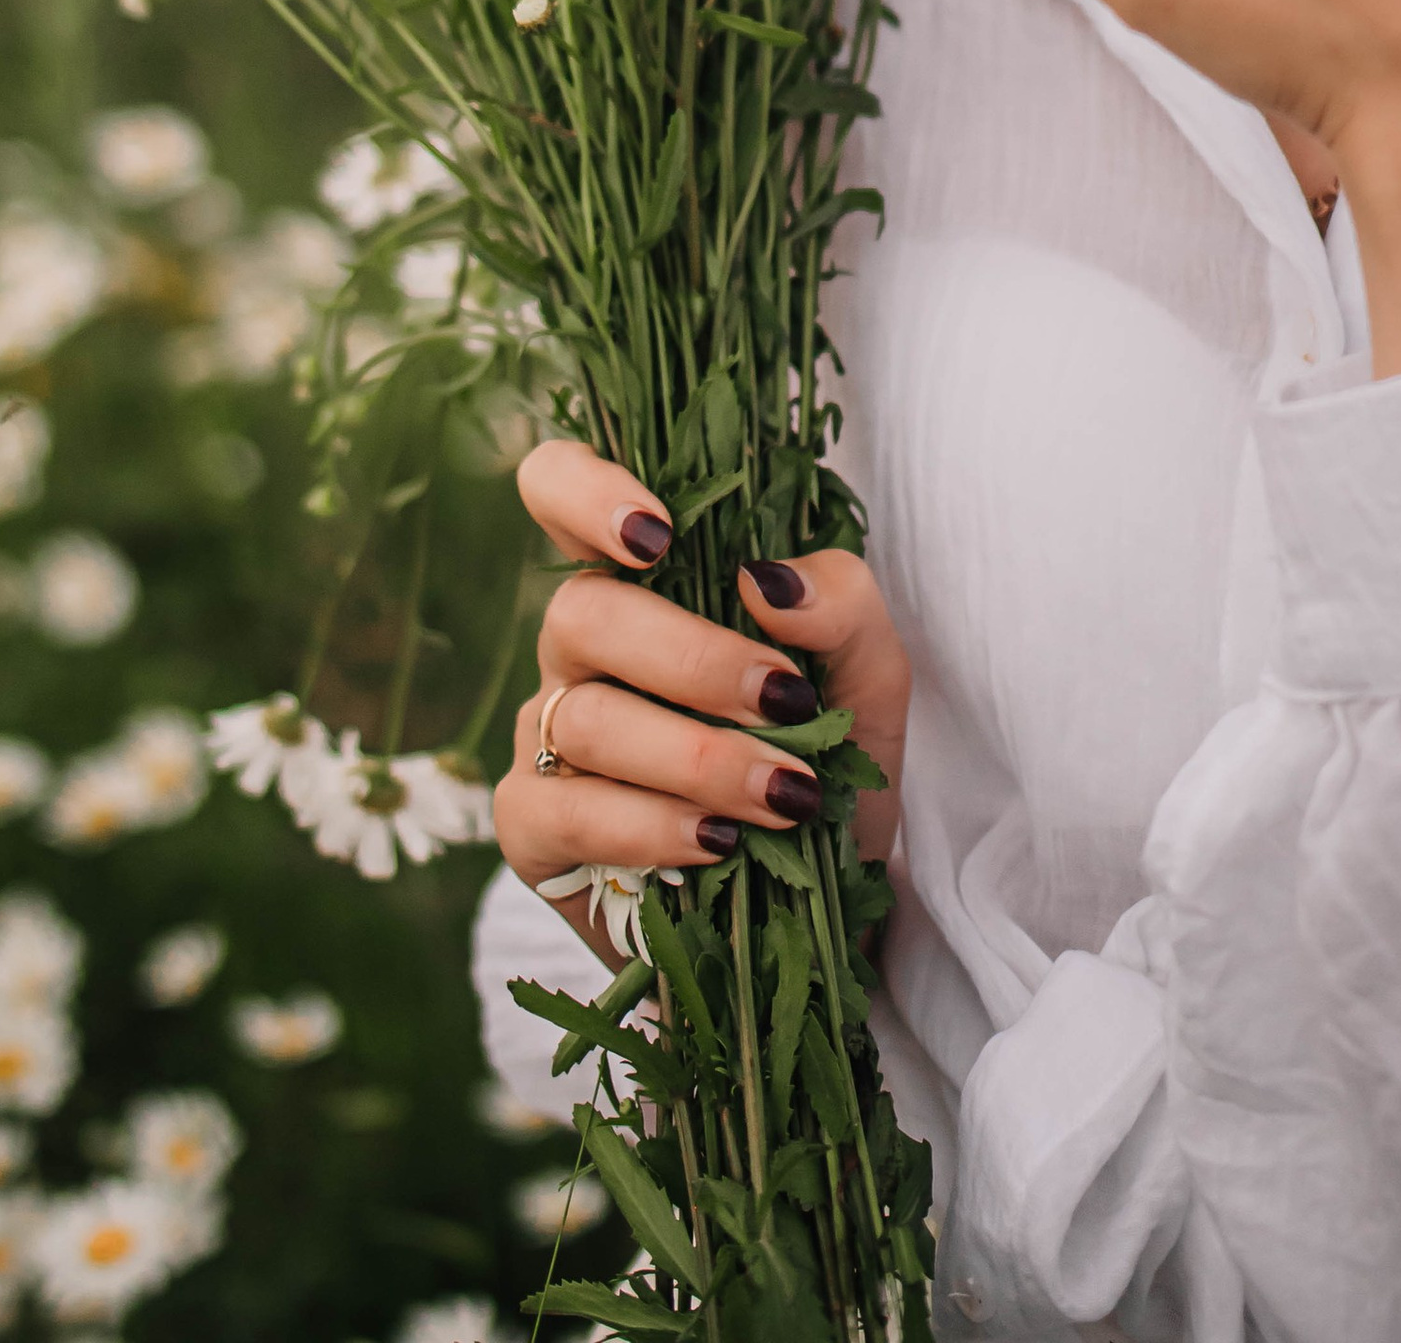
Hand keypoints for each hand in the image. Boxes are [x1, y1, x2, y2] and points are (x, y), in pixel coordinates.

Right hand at [493, 441, 910, 967]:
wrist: (818, 911)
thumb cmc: (826, 764)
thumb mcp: (868, 680)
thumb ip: (842, 605)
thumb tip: (766, 579)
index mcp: (643, 580)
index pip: (558, 488)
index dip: (583, 490)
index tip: (656, 535)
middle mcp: (580, 647)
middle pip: (584, 611)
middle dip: (693, 660)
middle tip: (785, 703)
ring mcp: (546, 735)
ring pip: (584, 718)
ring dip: (696, 757)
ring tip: (783, 797)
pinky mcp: (532, 829)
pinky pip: (566, 812)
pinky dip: (649, 827)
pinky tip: (714, 843)